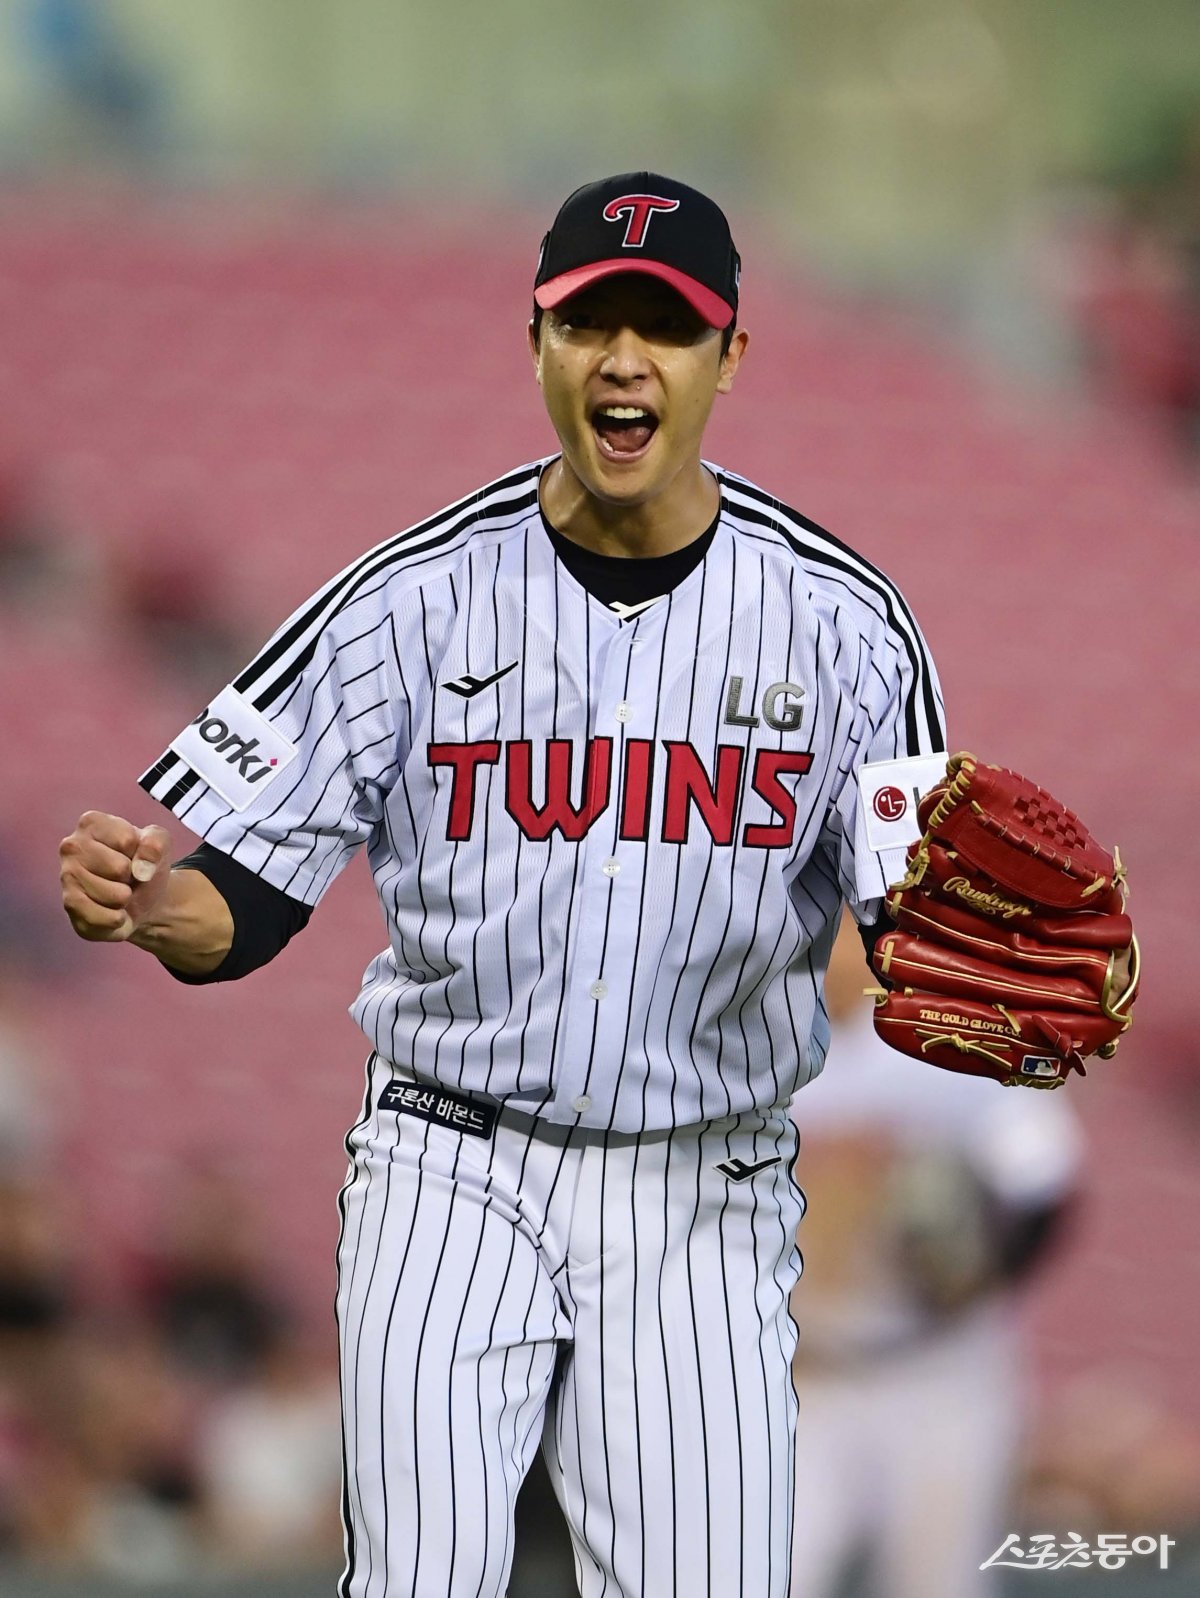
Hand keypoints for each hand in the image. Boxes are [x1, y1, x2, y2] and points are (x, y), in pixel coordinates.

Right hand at [59, 811, 172, 942]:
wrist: (141, 896)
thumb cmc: (144, 862)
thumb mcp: (160, 843)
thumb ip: (157, 844)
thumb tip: (141, 869)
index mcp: (91, 823)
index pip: (127, 841)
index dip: (140, 852)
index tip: (132, 854)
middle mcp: (71, 846)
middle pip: (119, 868)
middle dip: (131, 876)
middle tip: (124, 876)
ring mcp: (66, 877)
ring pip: (115, 896)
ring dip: (126, 898)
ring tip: (117, 891)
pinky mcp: (70, 906)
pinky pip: (106, 918)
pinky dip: (119, 919)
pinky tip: (112, 910)